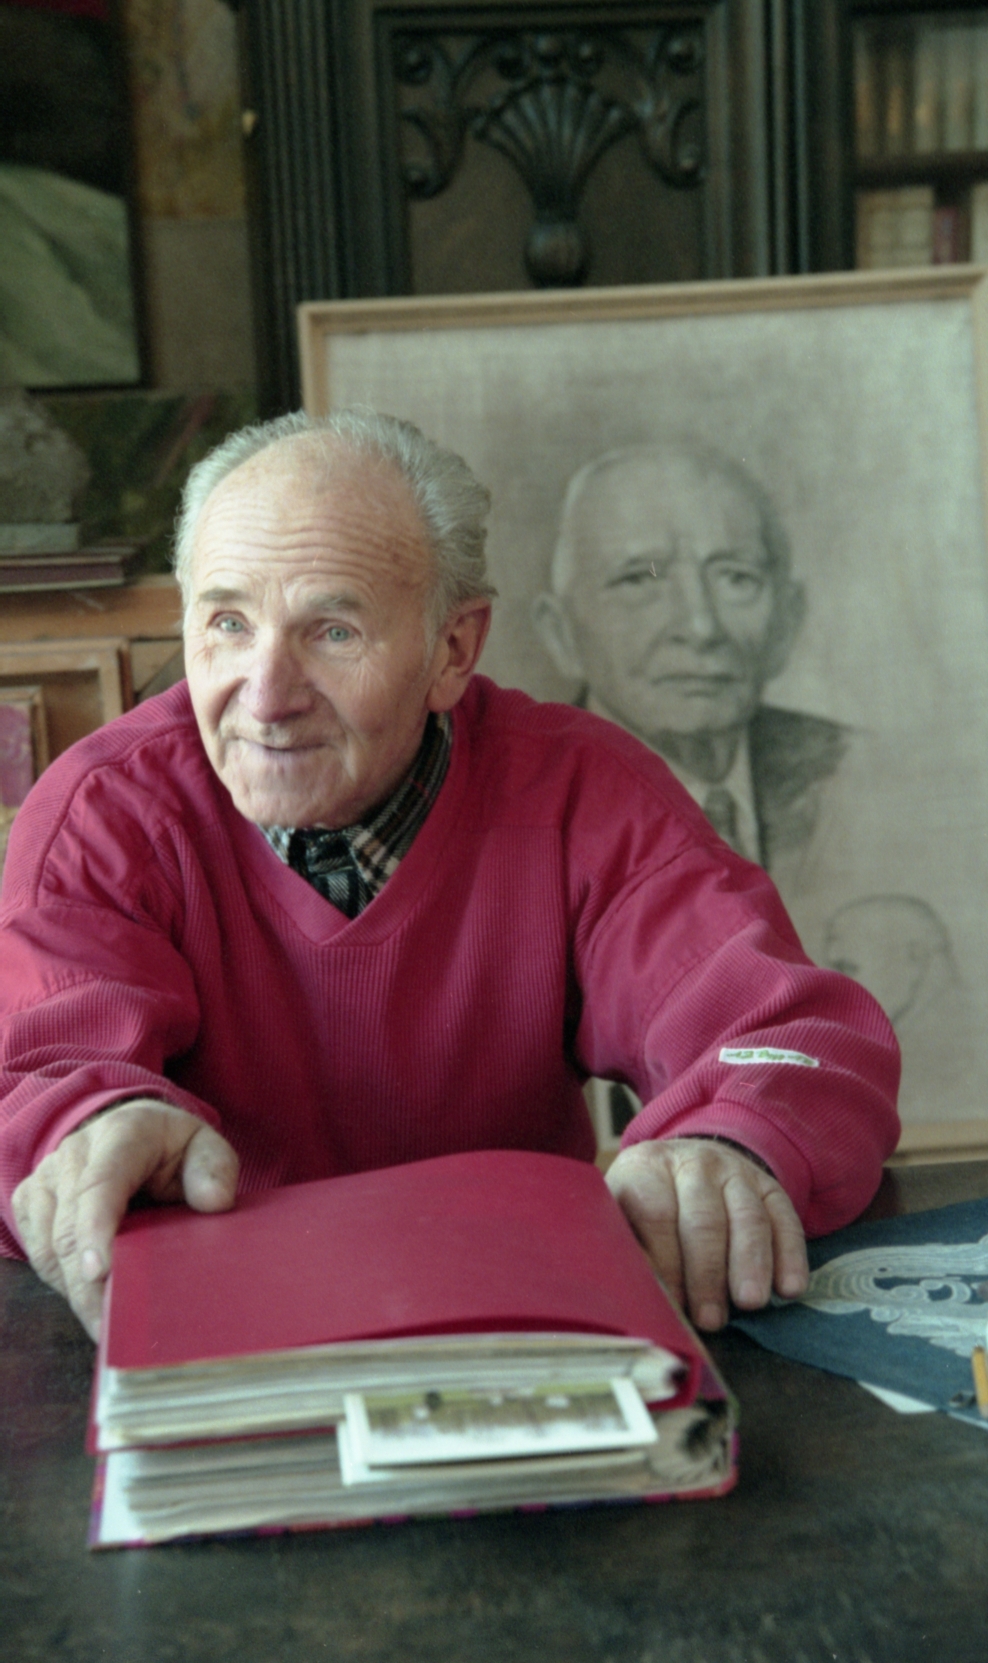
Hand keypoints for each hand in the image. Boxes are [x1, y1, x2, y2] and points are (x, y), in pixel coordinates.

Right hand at [11, 1099, 238, 1341]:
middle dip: (87, 1285)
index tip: (99, 1272)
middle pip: (68, 1228)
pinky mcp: (31, 1200)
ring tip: (107, 1326)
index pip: (100, 1184)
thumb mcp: (204, 1146)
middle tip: (113, 1330)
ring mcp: (46, 1177)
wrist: (130, 1131)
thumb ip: (214, 1168)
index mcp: (122, 1135)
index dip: (95, 1229)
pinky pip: (37, 1252)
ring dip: (74, 1291)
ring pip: (48, 1247)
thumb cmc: (171, 1148)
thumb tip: (214, 1202)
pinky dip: (61, 1282)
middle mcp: (75, 1153)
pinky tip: (91, 1299)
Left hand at [605, 1136, 807, 1331]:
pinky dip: (791, 1255)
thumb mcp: (622, 1210)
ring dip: (751, 1264)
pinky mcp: (769, 1186)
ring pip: (748, 1217)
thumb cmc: (645, 1201)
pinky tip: (789, 1288)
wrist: (687, 1159)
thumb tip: (632, 1295)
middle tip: (710, 1318)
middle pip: (704, 1219)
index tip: (670, 1305)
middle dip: (708, 1273)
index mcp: (648, 1168)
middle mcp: (694, 1164)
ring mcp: (736, 1171)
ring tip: (750, 1303)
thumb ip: (625, 1244)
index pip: (657, 1214)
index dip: (665, 1263)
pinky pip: (785, 1218)